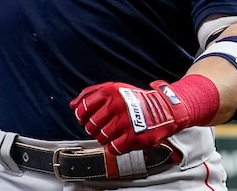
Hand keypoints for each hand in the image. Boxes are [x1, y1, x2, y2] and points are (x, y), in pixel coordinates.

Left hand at [70, 80, 199, 154]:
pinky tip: (120, 141)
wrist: (165, 109)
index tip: (85, 119)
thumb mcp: (114, 88)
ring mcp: (124, 122)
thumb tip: (72, 105)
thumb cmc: (136, 99)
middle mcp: (116, 106)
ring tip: (112, 133)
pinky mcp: (133, 138)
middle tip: (103, 127)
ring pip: (100, 137)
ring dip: (104, 138)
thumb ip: (91, 94)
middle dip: (93, 128)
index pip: (83, 108)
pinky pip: (113, 148)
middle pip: (90, 125)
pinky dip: (113, 147)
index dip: (81, 117)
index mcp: (109, 92)